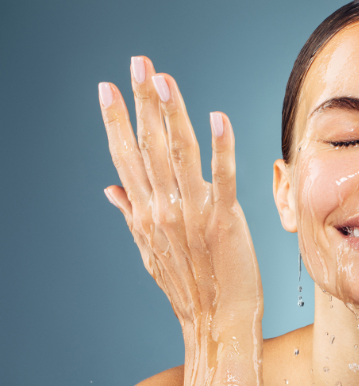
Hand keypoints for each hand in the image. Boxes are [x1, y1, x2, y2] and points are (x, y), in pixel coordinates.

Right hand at [99, 56, 262, 333]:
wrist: (215, 321)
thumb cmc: (189, 286)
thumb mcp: (150, 252)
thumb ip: (131, 216)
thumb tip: (111, 190)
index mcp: (146, 213)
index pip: (125, 157)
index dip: (116, 121)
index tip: (107, 90)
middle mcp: (164, 210)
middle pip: (149, 146)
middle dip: (142, 101)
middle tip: (138, 64)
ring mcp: (193, 214)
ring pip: (179, 154)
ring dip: (172, 114)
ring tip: (165, 80)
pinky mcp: (224, 220)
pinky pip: (222, 177)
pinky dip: (220, 148)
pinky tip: (217, 119)